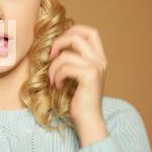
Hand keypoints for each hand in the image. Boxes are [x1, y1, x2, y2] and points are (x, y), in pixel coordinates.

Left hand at [48, 24, 108, 146]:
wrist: (88, 119)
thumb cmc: (78, 99)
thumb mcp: (76, 75)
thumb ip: (73, 59)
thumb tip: (55, 45)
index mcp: (99, 58)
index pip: (90, 32)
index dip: (73, 31)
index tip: (59, 45)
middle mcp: (100, 60)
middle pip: (76, 36)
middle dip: (58, 44)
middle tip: (51, 58)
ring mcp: (96, 67)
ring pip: (66, 54)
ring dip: (53, 67)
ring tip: (54, 79)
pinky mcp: (90, 76)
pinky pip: (65, 67)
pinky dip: (57, 76)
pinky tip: (59, 86)